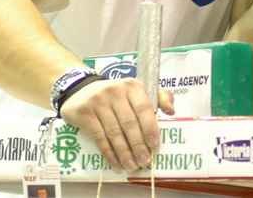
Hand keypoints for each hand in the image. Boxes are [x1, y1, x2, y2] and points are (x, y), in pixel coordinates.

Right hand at [60, 78, 174, 171]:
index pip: (144, 108)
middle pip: (129, 123)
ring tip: (132, 166)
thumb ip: (158, 98)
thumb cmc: (116, 95)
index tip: (155, 146)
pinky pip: (99, 137)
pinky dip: (109, 153)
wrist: (81, 90)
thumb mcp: (137, 91)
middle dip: (138, 146)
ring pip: (114, 133)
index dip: (150, 129)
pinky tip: (116, 164)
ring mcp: (98, 101)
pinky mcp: (84, 113)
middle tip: (144, 162)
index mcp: (132, 86)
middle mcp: (115, 91)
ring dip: (124, 153)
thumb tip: (171, 111)